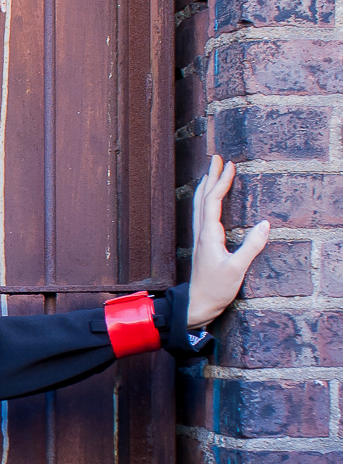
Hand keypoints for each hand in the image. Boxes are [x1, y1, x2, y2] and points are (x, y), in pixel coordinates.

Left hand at [187, 155, 268, 328]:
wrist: (198, 305)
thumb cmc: (215, 290)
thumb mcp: (237, 269)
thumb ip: (251, 247)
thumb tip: (265, 225)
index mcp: (209, 236)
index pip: (213, 202)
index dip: (221, 182)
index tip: (229, 165)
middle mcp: (201, 234)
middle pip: (203, 198)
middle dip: (211, 177)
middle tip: (217, 158)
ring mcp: (200, 239)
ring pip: (199, 205)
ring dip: (206, 186)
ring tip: (211, 172)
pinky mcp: (202, 245)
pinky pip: (200, 215)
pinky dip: (204, 201)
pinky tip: (207, 200)